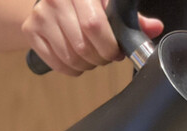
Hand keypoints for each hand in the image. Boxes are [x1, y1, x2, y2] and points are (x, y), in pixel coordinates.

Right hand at [21, 0, 163, 76]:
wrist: (54, 3)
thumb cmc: (88, 8)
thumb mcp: (109, 8)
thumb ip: (132, 20)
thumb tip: (155, 27)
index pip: (94, 27)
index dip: (109, 47)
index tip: (116, 52)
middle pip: (83, 46)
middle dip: (100, 58)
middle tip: (104, 55)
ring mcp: (40, 15)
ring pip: (72, 58)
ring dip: (88, 65)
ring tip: (91, 55)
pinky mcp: (31, 31)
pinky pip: (59, 64)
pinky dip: (73, 69)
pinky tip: (78, 59)